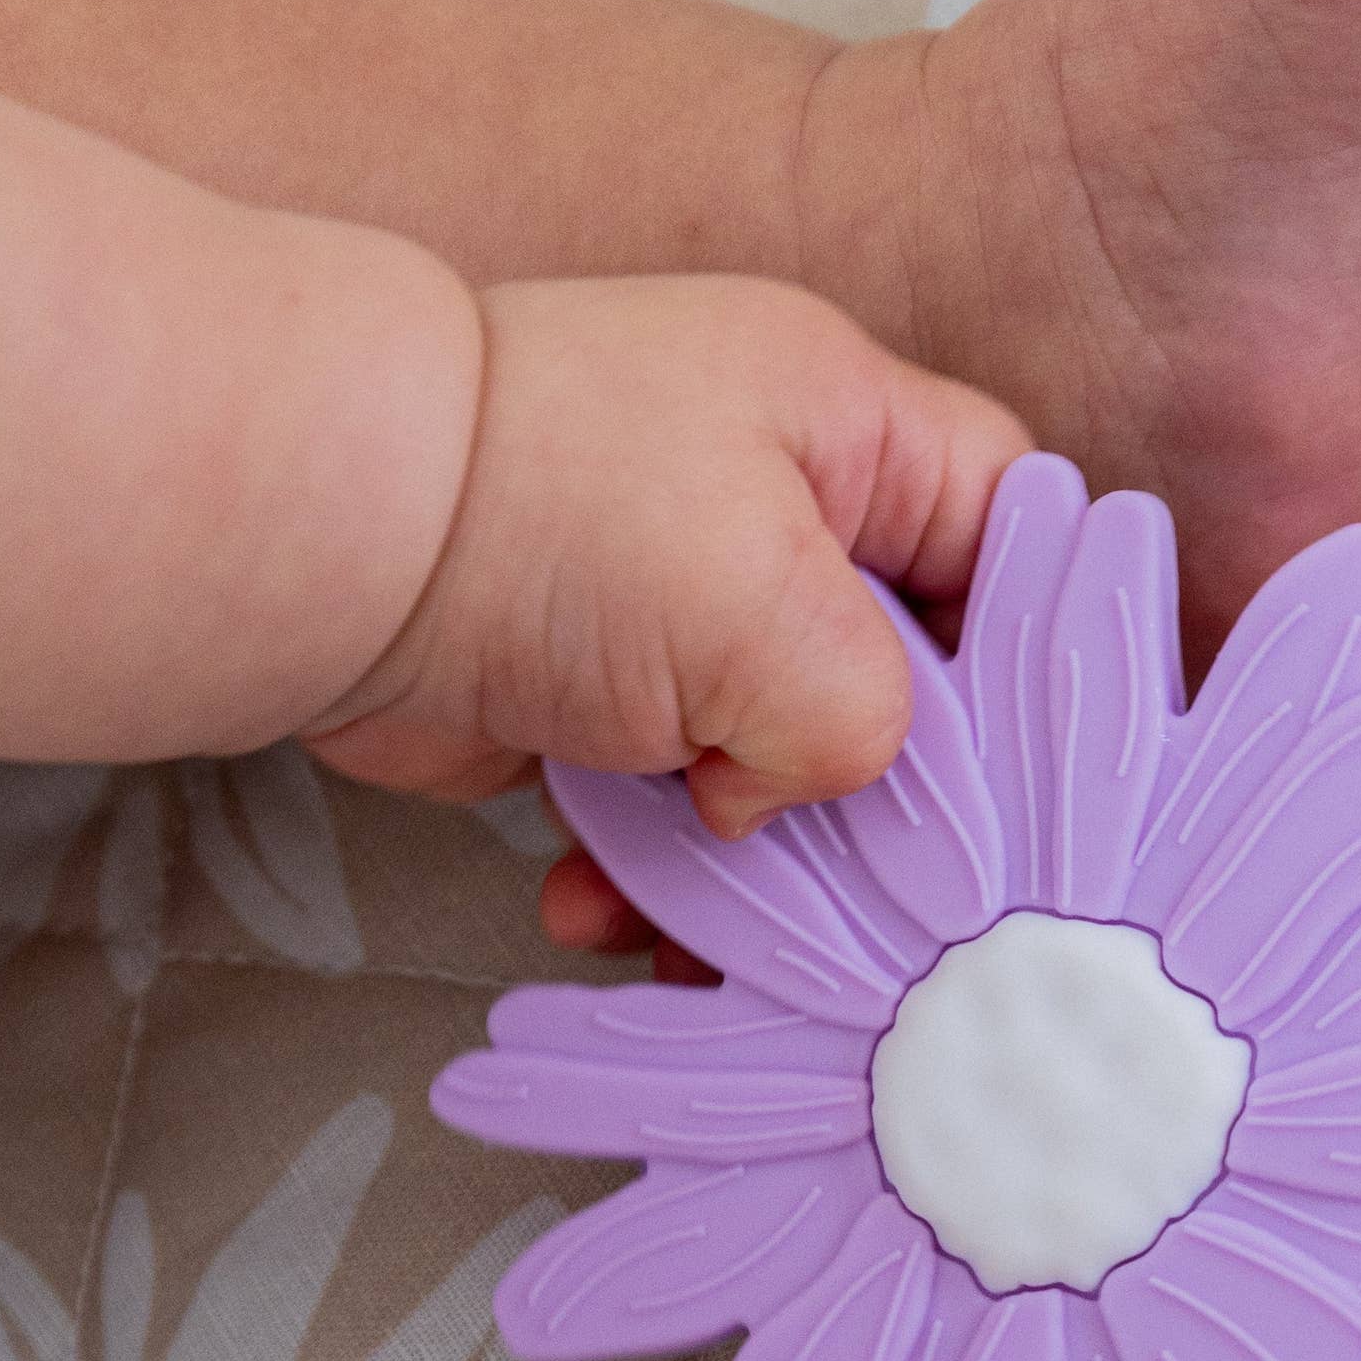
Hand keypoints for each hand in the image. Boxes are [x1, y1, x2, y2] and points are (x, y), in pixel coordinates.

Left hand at [303, 271, 1027, 842]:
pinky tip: (599, 906)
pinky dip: (649, 871)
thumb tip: (802, 791)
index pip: (1014, 521)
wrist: (322, 546)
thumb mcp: (771, 614)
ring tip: (713, 933)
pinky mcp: (598, 688)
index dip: (1038, 641)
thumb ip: (867, 717)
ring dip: (758, 863)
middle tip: (883, 891)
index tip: (1029, 767)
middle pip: (908, 670)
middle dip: (885, 795)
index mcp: (847, 426)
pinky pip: (672, 802)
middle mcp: (777, 504)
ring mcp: (683, 600)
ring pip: (787, 758)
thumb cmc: (548, 520)